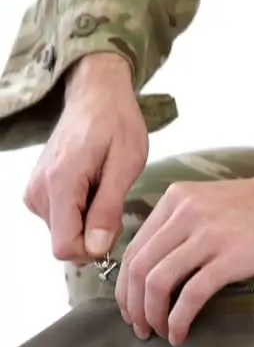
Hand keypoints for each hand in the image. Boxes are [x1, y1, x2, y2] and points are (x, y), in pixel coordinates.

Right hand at [24, 52, 145, 261]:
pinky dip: (79, 210)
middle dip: (94, 233)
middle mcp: (38, 192)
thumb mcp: (126, 164)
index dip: (93, 249)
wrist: (96, 96)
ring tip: (105, 186)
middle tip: (115, 199)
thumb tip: (96, 248)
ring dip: (88, 220)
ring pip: (63, 231)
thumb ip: (108, 208)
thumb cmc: (117, 124)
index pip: (64, 247)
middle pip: (64, 241)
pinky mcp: (36, 191)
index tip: (115, 227)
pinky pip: (59, 218)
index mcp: (60, 185)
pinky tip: (94, 185)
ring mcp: (34, 191)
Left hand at [116, 130, 253, 345]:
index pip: (133, 247)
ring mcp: (208, 234)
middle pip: (138, 267)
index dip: (126, 284)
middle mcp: (186, 212)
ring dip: (151, 315)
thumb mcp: (212, 204)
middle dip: (132, 305)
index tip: (132, 306)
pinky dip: (178, 319)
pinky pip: (190, 295)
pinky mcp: (231, 256)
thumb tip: (158, 271)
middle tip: (139, 326)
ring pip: (156, 281)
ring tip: (158, 331)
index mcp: (177, 199)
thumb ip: (182, 227)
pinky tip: (181, 332)